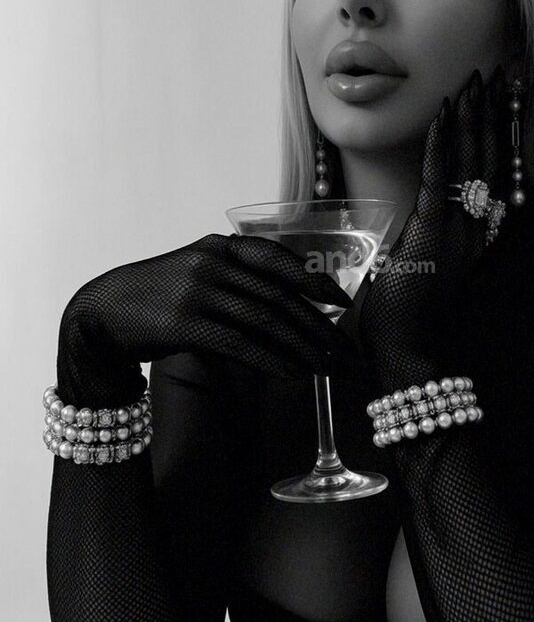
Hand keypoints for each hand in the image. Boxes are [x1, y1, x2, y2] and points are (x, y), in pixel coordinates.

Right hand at [57, 233, 357, 408]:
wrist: (101, 316)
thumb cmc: (157, 298)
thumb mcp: (197, 273)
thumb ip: (238, 281)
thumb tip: (292, 308)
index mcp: (220, 246)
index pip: (280, 260)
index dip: (315, 280)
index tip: (343, 301)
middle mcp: (213, 263)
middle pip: (280, 297)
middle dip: (318, 325)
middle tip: (344, 349)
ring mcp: (199, 292)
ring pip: (267, 322)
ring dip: (303, 348)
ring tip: (327, 368)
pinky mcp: (188, 325)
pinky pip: (243, 345)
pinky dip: (274, 361)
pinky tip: (295, 375)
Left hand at [359, 67, 502, 391]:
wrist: (405, 352)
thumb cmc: (404, 316)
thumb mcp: (415, 269)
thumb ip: (418, 241)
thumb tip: (404, 225)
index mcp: (472, 236)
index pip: (487, 174)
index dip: (491, 135)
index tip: (491, 102)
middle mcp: (474, 228)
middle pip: (486, 159)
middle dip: (486, 115)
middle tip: (488, 76)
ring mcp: (457, 229)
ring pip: (469, 162)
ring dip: (468, 119)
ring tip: (471, 82)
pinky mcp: (434, 232)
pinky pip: (439, 178)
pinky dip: (440, 143)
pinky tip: (442, 114)